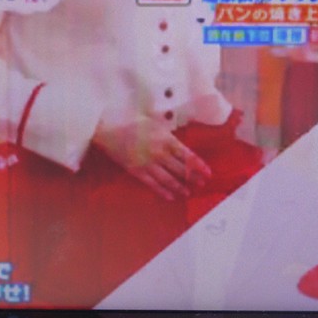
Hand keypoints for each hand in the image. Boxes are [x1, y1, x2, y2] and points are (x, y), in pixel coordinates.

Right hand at [92, 117, 211, 200]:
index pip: (188, 156)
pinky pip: (153, 184)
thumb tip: (180, 148)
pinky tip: (171, 196)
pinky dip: (163, 191)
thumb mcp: (155, 124)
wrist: (110, 127)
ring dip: (180, 187)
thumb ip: (168, 136)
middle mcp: (159, 152)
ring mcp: (148, 163)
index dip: (199, 166)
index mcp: (166, 139)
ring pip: (169, 179)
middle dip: (193, 178)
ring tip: (188, 192)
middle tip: (202, 184)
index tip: (208, 173)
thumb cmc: (132, 121)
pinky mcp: (137, 171)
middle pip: (181, 169)